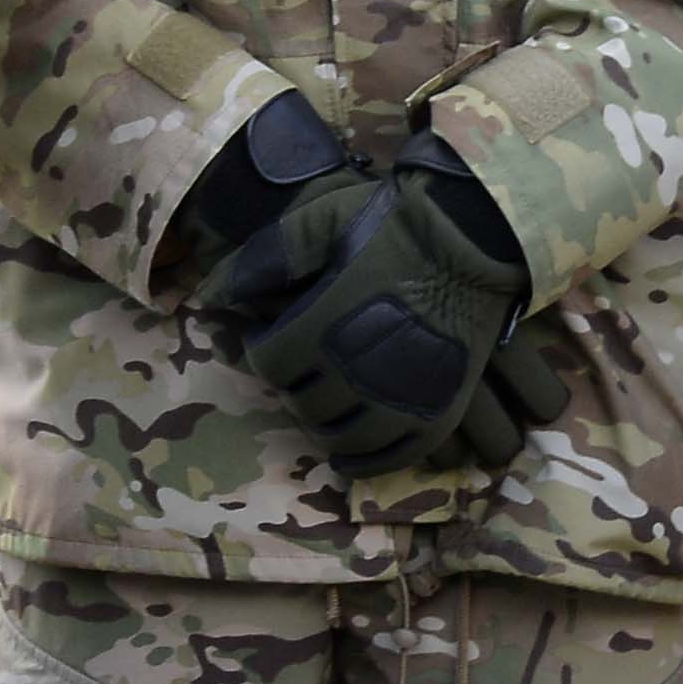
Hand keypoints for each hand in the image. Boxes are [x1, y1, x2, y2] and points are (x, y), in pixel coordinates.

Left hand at [230, 139, 564, 475]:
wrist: (475, 236)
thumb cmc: (392, 223)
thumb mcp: (319, 222)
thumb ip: (262, 259)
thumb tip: (207, 293)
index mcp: (325, 324)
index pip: (270, 363)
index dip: (259, 350)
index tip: (266, 335)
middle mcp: (361, 370)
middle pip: (304, 404)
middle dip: (290, 388)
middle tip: (296, 369)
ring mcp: (403, 397)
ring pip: (344, 438)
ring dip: (322, 427)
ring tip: (322, 405)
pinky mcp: (438, 412)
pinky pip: (392, 457)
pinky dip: (365, 461)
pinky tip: (351, 450)